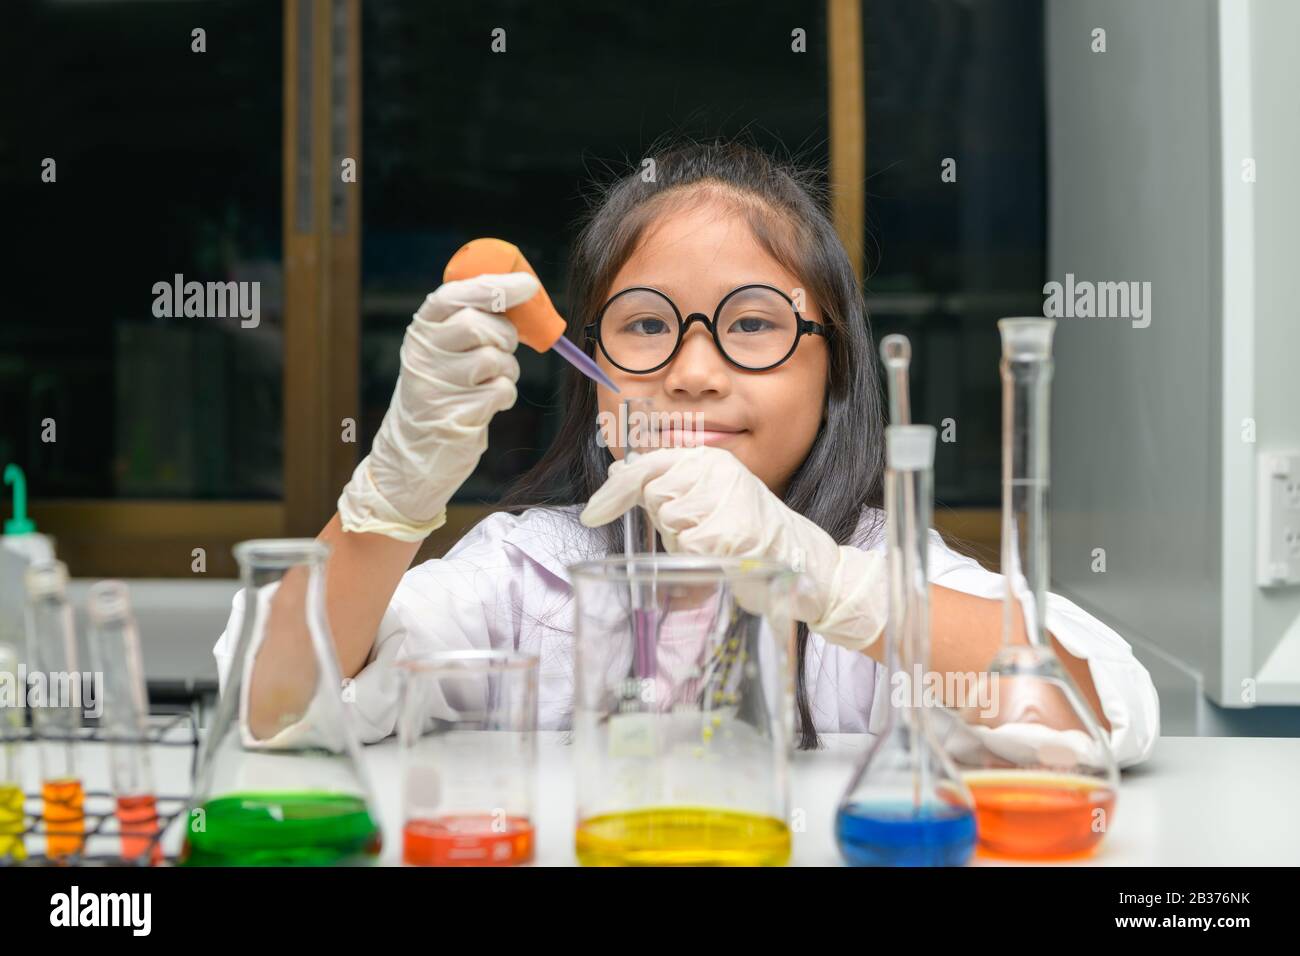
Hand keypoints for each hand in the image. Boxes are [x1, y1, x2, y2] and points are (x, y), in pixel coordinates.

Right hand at [337, 272, 537, 540]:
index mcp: (422, 331)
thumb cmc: (442, 392)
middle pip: (479, 325)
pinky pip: (501, 391)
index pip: (455, 295)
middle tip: (502, 348)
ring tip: (491, 380)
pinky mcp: (453, 416)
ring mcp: (436, 386)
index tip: (527, 286)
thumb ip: (471, 320)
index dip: (495, 287)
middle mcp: (423, 354)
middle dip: (505, 335)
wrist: (413, 452)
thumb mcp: (444, 350)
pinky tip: (487, 403)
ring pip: (495, 359)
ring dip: (507, 370)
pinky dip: (504, 395)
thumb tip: (521, 292)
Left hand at [579, 445, 886, 651]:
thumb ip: (668, 486)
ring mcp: (724, 497)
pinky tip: (724, 554)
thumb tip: (619, 473)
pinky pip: (687, 547)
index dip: (614, 491)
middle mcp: (717, 469)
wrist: (802, 558)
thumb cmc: (749, 532)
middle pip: (654, 495)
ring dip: (683, 540)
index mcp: (709, 458)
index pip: (646, 465)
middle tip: (702, 528)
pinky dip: (698, 558)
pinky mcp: (729, 530)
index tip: (590, 514)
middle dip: (666, 520)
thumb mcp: (709, 498)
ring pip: (669, 520)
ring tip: (716, 541)